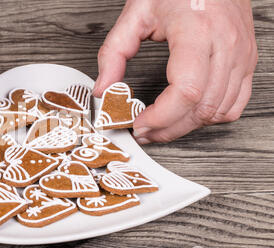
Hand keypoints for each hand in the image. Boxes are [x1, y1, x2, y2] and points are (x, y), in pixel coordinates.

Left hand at [93, 0, 256, 143]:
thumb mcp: (136, 14)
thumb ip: (114, 53)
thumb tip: (104, 89)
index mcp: (196, 31)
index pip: (186, 91)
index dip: (161, 117)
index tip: (139, 124)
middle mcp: (225, 45)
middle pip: (201, 108)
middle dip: (169, 129)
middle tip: (145, 132)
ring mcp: (240, 54)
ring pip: (218, 111)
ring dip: (187, 126)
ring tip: (162, 126)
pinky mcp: (246, 60)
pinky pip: (236, 103)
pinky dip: (211, 117)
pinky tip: (189, 114)